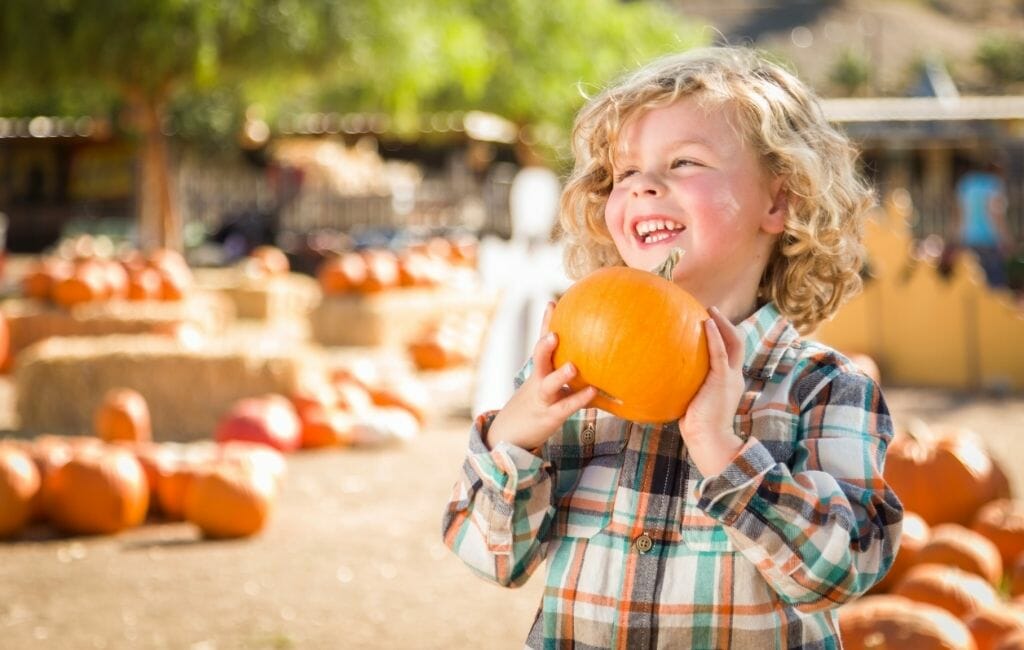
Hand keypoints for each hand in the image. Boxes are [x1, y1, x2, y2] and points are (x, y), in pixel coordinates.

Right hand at [486, 302, 597, 450]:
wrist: (509, 435)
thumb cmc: (536, 405)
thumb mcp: (545, 386)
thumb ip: (564, 373)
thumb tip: (592, 357)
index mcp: (538, 371)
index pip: (540, 343)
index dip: (545, 323)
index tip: (552, 303)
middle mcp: (537, 381)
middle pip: (538, 359)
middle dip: (544, 345)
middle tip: (554, 333)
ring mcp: (542, 399)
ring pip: (549, 385)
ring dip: (560, 375)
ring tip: (572, 366)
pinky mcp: (550, 416)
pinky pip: (565, 407)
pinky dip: (578, 399)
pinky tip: (594, 391)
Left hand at [678, 306, 745, 476]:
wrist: (709, 440)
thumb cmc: (697, 428)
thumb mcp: (692, 402)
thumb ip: (685, 389)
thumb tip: (661, 381)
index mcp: (728, 382)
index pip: (730, 354)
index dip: (723, 338)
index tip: (710, 325)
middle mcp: (733, 377)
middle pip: (737, 344)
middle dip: (727, 325)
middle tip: (712, 312)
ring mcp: (731, 377)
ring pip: (734, 343)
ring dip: (723, 324)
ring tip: (710, 311)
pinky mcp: (722, 379)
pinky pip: (720, 352)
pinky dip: (715, 335)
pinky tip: (706, 322)